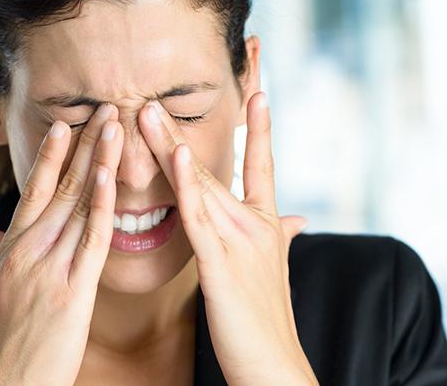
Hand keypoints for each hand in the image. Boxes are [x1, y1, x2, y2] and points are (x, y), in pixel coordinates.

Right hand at [0, 103, 123, 385]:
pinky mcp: (72, 291)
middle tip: (105, 108)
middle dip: (84, 144)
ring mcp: (48, 268)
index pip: (33, 190)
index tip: (65, 123)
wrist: (8, 384)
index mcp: (11, 249)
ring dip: (98, 160)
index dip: (50, 155)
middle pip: (58, 186)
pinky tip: (110, 178)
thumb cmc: (4, 342)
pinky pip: (90, 241)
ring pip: (77, 203)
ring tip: (116, 125)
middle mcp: (27, 250)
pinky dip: (100, 206)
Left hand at [138, 91, 316, 385]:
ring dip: (172, 145)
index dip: (260, 126)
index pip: (262, 163)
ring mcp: (240, 241)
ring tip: (148, 110)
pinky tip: (177, 155)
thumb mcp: (274, 268)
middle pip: (217, 166)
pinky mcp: (222, 264)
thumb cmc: (265, 321)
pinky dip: (188, 184)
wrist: (274, 365)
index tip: (257, 88)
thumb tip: (298, 219)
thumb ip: (282, 235)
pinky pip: (199, 217)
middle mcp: (256, 224)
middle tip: (163, 94)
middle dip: (188, 128)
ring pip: (201, 184)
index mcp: (266, 224)